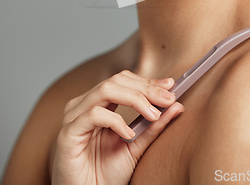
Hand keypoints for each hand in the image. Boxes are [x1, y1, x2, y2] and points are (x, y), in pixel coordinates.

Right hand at [51, 70, 183, 184]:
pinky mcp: (67, 133)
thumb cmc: (106, 174)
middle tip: (168, 99)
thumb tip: (177, 105)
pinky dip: (115, 121)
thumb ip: (153, 126)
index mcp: (98, 103)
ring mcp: (74, 116)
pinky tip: (128, 135)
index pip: (123, 80)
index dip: (147, 81)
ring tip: (153, 115)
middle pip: (116, 80)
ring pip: (106, 90)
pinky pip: (93, 115)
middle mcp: (84, 104)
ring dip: (135, 99)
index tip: (171, 86)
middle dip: (146, 88)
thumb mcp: (136, 146)